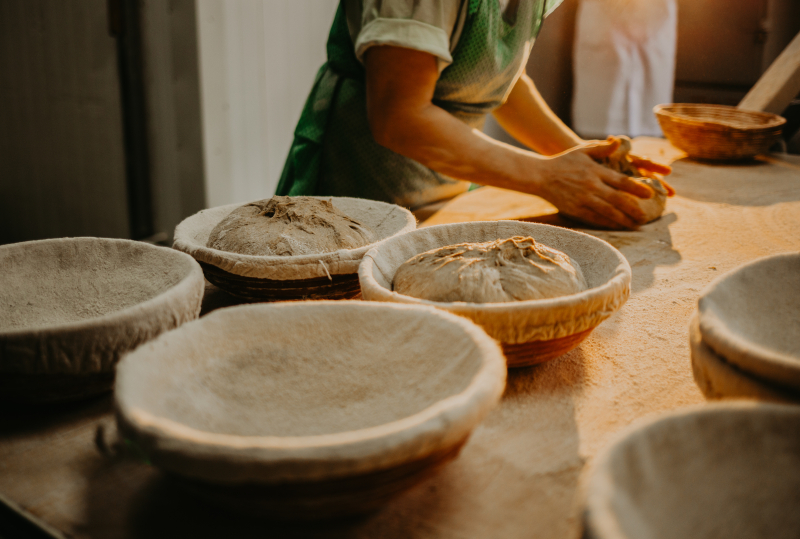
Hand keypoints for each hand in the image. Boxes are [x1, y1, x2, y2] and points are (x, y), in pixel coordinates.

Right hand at [533, 138, 654, 229]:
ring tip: (636, 225)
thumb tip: (619, 141)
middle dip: (634, 210)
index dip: (637, 189)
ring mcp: (583, 200)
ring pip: (608, 213)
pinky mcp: (575, 210)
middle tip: (646, 217)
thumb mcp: (582, 150)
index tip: (650, 194)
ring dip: (624, 220)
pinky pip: (595, 219)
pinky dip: (608, 224)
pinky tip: (617, 227)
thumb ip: (602, 148)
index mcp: (595, 171)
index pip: (621, 181)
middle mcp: (591, 186)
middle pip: (618, 200)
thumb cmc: (562, 161)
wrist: (539, 176)